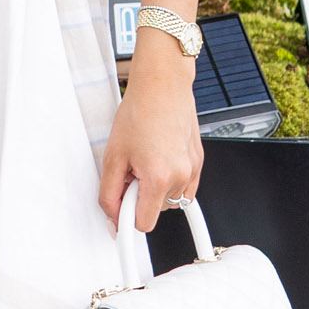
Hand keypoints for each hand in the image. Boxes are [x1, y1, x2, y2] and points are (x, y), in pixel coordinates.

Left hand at [97, 47, 202, 231]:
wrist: (162, 85)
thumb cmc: (139, 111)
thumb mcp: (113, 155)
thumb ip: (109, 193)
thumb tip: (113, 218)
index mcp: (159, 178)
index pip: (143, 224)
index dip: (127, 216)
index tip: (119, 213)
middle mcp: (181, 177)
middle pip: (156, 211)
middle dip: (141, 196)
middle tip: (132, 169)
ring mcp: (193, 169)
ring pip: (171, 200)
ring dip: (156, 188)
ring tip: (146, 160)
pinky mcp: (199, 161)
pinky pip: (184, 187)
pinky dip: (170, 180)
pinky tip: (159, 158)